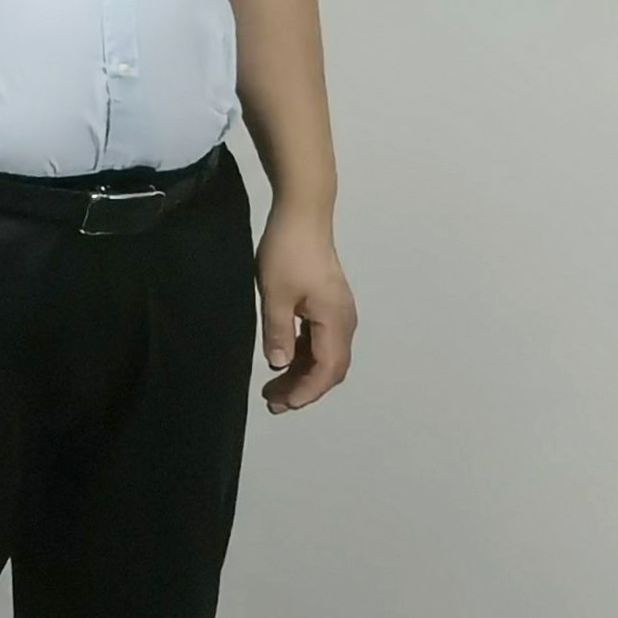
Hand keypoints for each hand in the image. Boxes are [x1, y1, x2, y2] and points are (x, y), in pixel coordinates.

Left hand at [257, 213, 355, 410]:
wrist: (303, 214)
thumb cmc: (287, 251)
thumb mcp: (275, 293)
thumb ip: (278, 330)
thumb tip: (279, 365)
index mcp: (336, 321)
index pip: (327, 369)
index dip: (307, 390)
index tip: (284, 403)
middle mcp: (344, 322)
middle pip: (330, 367)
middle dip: (304, 388)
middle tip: (273, 403)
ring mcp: (338, 313)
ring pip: (325, 355)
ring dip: (302, 373)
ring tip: (273, 388)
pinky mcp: (328, 305)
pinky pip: (320, 340)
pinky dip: (303, 355)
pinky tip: (283, 360)